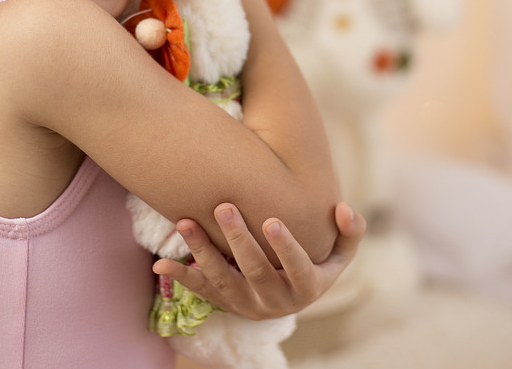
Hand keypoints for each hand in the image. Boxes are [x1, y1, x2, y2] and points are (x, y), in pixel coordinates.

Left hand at [152, 201, 366, 320]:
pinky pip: (202, 292)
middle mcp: (276, 302)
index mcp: (307, 288)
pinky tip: (161, 262)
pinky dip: (181, 277)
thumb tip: (345, 208)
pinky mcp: (226, 304)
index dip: (286, 246)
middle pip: (256, 271)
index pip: (298, 267)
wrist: (293, 297)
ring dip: (202, 252)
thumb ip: (350, 232)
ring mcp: (248, 305)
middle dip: (238, 239)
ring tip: (185, 222)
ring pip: (223, 281)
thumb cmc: (318, 264)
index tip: (271, 220)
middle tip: (223, 206)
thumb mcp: (342, 254)